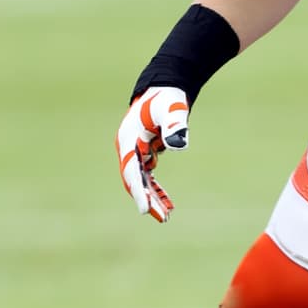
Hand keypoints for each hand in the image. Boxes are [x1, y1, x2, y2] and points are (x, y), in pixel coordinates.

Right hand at [116, 86, 188, 223]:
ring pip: (142, 181)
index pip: (131, 169)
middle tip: (163, 218)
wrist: (164, 89)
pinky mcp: (144, 155)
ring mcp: (135, 152)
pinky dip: (156, 190)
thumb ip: (175, 123)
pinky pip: (148, 177)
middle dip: (147, 199)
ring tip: (166, 217)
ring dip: (152, 198)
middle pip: (135, 179)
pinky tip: (168, 205)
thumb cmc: (166, 97)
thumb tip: (178, 144)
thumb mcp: (171, 107)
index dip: (138, 189)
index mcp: (129, 138)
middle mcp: (128, 148)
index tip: (145, 209)